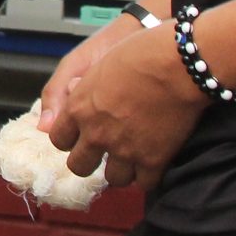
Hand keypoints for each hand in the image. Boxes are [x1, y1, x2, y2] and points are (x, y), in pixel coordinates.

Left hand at [40, 25, 208, 189]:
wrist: (177, 63)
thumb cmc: (139, 52)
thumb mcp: (96, 63)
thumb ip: (75, 91)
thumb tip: (57, 112)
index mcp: (79, 108)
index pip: (59, 139)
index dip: (71, 139)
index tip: (82, 136)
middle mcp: (97, 133)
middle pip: (79, 166)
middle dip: (90, 161)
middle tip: (105, 152)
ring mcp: (124, 150)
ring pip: (113, 179)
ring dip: (121, 169)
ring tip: (132, 157)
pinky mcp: (153, 160)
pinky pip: (145, 184)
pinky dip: (149, 176)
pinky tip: (153, 163)